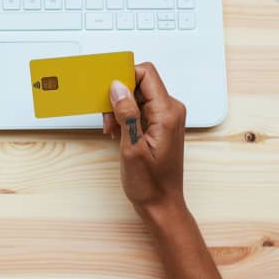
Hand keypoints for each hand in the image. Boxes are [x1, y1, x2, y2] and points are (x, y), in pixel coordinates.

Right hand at [103, 63, 186, 229]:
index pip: (146, 74)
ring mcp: (166, 118)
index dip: (124, 77)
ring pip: (137, 96)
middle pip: (140, 83)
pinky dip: (125, 116)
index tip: (108, 90)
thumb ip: (126, 114)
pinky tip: (118, 133)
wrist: (161, 204)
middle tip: (108, 118)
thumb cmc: (150, 183)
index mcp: (167, 113)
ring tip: (112, 129)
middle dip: (118, 96)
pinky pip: (139, 109)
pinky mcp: (160, 125)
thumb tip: (118, 87)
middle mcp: (170, 111)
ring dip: (119, 108)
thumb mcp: (132, 148)